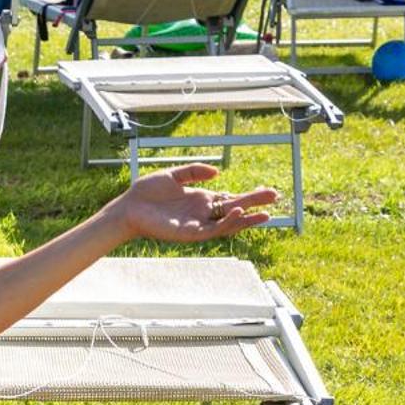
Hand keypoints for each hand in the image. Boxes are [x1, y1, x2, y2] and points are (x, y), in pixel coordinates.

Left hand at [109, 164, 277, 243]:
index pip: (231, 198)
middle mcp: (202, 213)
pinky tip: (237, 213)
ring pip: (227, 224)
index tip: (269, 192)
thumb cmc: (147, 192)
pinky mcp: (188, 233)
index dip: (250, 196)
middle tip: (276, 199)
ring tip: (263, 213)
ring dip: (245, 219)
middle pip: (234, 210)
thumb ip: (195, 171)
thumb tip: (218, 172)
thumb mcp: (174, 175)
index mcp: (201, 199)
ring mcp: (197, 224)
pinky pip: (212, 230)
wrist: (128, 206)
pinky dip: (226, 223)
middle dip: (255, 206)